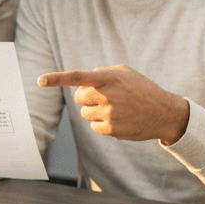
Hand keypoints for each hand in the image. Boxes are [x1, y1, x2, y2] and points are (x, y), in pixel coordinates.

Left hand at [38, 65, 189, 145]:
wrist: (164, 112)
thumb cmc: (142, 89)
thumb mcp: (125, 73)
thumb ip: (101, 73)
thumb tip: (81, 82)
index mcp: (110, 78)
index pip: (78, 77)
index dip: (57, 78)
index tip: (40, 80)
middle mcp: (108, 96)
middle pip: (79, 97)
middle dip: (86, 97)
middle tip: (103, 97)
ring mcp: (110, 114)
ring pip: (85, 113)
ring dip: (93, 110)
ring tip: (114, 108)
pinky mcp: (112, 130)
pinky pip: (93, 126)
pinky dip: (101, 123)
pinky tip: (118, 119)